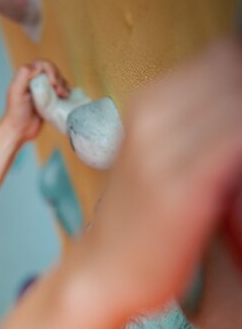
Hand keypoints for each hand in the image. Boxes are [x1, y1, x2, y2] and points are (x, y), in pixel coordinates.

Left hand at [2, 60, 69, 143]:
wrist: (19, 131)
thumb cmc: (15, 113)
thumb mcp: (16, 92)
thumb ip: (23, 75)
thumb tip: (37, 65)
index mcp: (27, 77)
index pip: (43, 64)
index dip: (51, 70)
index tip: (53, 82)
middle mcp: (36, 82)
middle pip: (53, 71)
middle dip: (58, 78)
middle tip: (58, 91)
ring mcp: (44, 91)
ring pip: (59, 81)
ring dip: (63, 86)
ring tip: (62, 95)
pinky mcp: (50, 101)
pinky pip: (61, 92)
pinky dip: (66, 93)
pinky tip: (65, 98)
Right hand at [80, 38, 241, 319]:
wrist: (102, 270)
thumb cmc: (135, 218)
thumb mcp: (152, 156)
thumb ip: (193, 122)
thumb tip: (230, 102)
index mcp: (146, 104)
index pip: (223, 58)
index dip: (236, 82)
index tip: (230, 115)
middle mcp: (151, 118)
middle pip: (232, 73)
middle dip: (240, 98)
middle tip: (230, 146)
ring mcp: (164, 150)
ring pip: (235, 102)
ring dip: (241, 121)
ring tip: (230, 158)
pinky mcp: (185, 187)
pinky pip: (236, 140)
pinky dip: (241, 143)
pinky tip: (235, 169)